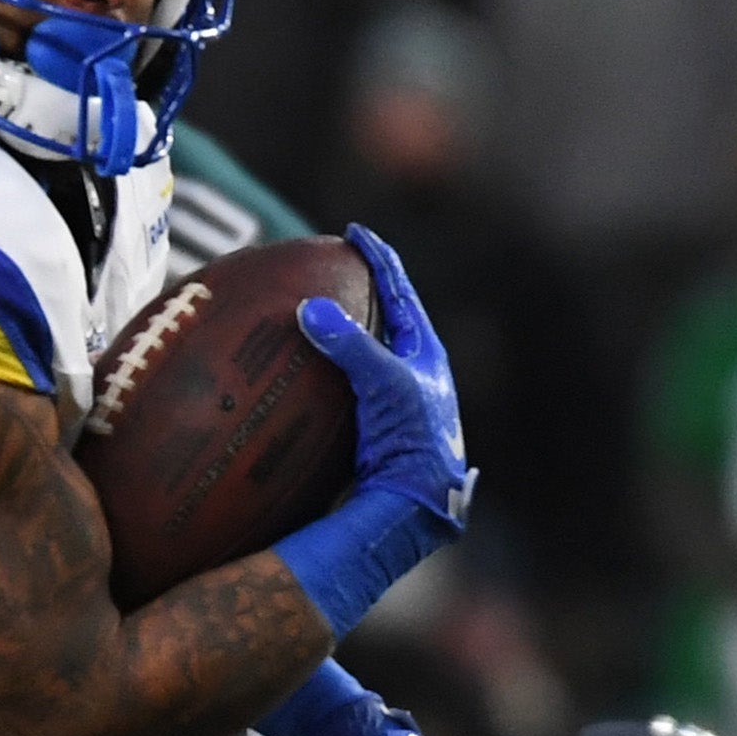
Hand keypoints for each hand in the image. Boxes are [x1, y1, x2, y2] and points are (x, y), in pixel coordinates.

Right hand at [299, 223, 472, 529]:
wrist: (418, 503)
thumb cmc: (413, 441)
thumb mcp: (385, 384)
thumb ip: (351, 345)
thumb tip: (311, 308)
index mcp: (425, 353)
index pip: (401, 290)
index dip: (378, 258)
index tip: (356, 232)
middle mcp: (415, 372)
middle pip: (390, 315)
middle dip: (368, 288)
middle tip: (343, 265)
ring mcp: (398, 399)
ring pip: (372, 350)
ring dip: (351, 326)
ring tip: (326, 308)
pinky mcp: (379, 426)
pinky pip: (352, 381)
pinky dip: (334, 366)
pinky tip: (313, 370)